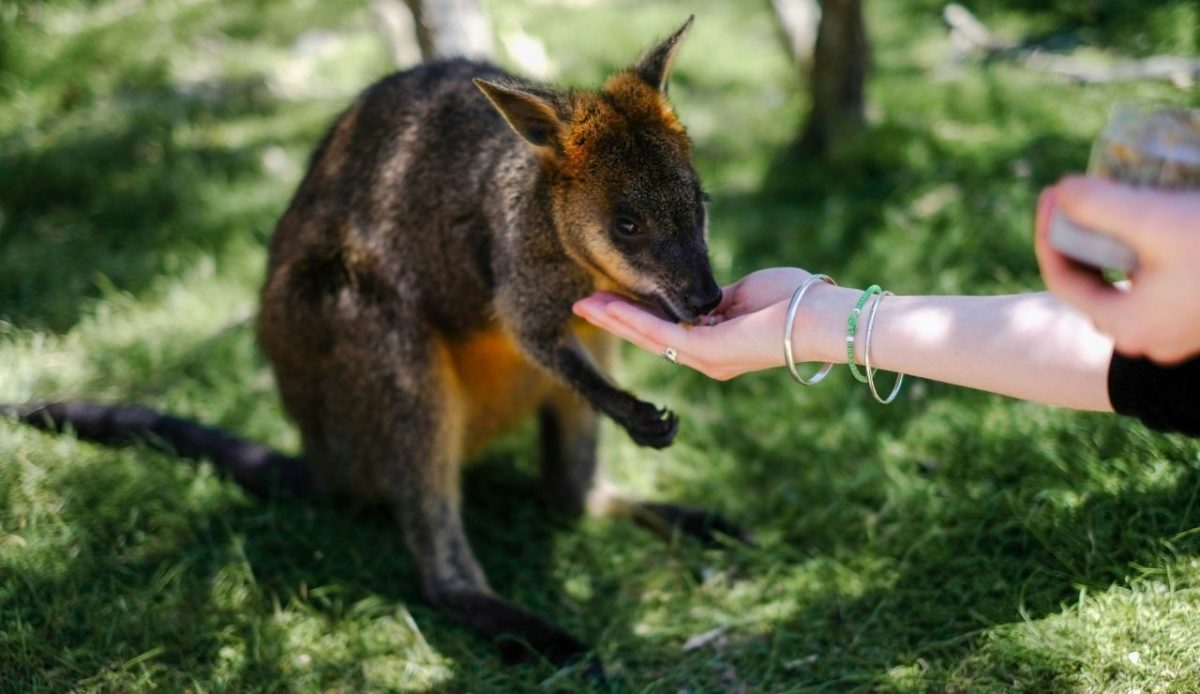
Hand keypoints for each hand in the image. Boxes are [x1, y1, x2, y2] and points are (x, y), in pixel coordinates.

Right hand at [573, 277, 850, 380]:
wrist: (822, 315)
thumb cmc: (795, 298)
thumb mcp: (746, 292)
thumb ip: (720, 297)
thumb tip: (708, 296)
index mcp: (716, 344)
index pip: (665, 328)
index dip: (634, 313)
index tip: (607, 297)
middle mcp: (707, 357)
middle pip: (649, 336)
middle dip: (614, 318)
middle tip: (580, 306)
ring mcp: (706, 358)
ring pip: (649, 337)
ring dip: (614, 319)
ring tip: (584, 306)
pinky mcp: (709, 352)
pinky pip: (662, 334)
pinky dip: (634, 319)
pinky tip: (611, 306)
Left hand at [1035, 176, 1199, 363]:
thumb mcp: (1155, 220)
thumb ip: (1098, 206)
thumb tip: (1060, 192)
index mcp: (1128, 326)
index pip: (1063, 278)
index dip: (1050, 232)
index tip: (1055, 191)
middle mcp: (1150, 338)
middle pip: (1094, 281)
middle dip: (1082, 236)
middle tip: (1080, 195)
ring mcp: (1179, 330)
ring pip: (1128, 281)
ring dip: (1116, 241)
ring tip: (1115, 201)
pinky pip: (1159, 281)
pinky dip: (1147, 250)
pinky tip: (1155, 217)